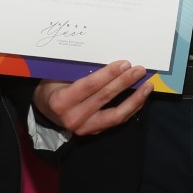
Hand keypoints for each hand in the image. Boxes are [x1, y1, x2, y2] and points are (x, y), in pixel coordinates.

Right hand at [31, 60, 152, 137]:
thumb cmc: (53, 87)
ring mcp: (84, 128)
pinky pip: (116, 121)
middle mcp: (72, 117)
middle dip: (124, 82)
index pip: (90, 86)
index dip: (109, 74)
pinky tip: (140, 98)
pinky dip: (131, 109)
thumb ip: (78, 71)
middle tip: (139, 70)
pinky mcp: (93, 133)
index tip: (125, 63)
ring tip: (147, 86)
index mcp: (61, 100)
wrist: (44, 111)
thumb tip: (107, 59)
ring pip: (115, 115)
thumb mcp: (58, 76)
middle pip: (104, 98)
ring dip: (134, 100)